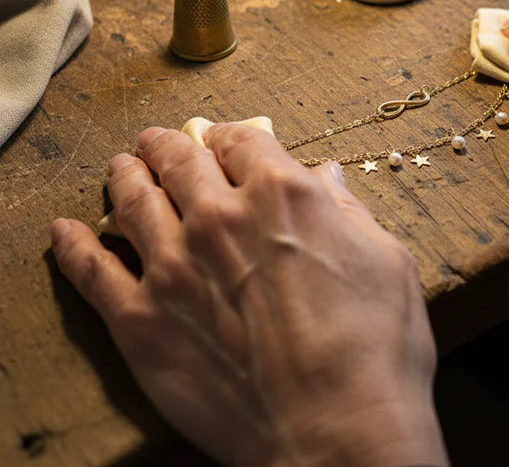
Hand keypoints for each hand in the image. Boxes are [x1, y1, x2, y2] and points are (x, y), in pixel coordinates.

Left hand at [50, 124, 446, 466]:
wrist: (336, 433)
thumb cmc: (374, 347)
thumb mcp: (385, 260)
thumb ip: (349, 211)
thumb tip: (329, 178)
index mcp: (282, 193)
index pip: (241, 139)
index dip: (230, 136)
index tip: (223, 140)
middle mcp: (221, 216)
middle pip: (180, 160)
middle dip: (168, 146)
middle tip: (158, 143)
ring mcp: (173, 266)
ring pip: (133, 200)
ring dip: (124, 176)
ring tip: (120, 168)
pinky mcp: (142, 320)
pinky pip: (92, 271)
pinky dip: (73, 246)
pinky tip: (64, 232)